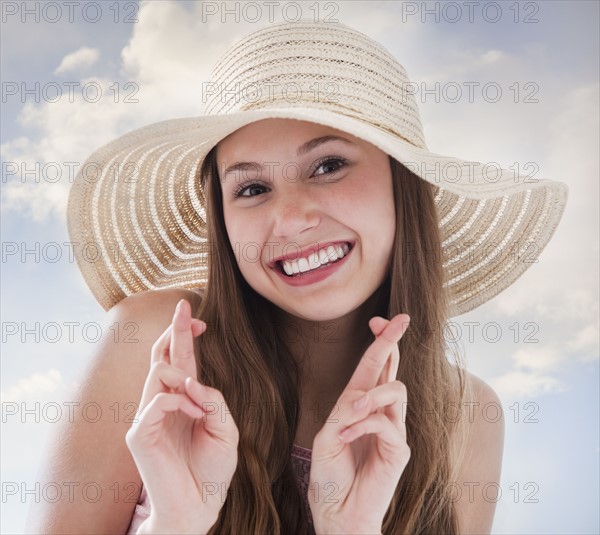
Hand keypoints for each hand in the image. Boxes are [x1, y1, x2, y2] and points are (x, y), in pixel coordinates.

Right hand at [125, 299, 238, 533]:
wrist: (202, 504)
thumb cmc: (214, 468)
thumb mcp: (226, 428)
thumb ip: (214, 400)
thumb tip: (194, 381)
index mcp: (185, 398)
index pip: (180, 359)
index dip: (185, 334)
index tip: (199, 316)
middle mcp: (164, 402)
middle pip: (162, 356)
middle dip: (173, 330)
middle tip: (185, 308)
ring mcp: (149, 416)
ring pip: (157, 373)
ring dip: (181, 375)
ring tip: (196, 397)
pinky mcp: (140, 434)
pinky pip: (155, 403)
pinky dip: (177, 401)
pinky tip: (192, 412)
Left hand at [309, 314, 410, 534]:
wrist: (336, 512)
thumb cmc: (328, 475)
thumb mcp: (327, 435)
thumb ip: (346, 411)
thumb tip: (364, 396)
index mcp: (359, 406)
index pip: (374, 368)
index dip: (379, 341)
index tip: (379, 319)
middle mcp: (379, 414)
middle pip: (392, 370)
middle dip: (392, 342)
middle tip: (396, 322)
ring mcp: (392, 431)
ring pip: (396, 391)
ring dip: (372, 394)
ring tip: (351, 412)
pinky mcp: (399, 451)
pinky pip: (386, 424)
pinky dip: (363, 425)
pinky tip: (346, 436)